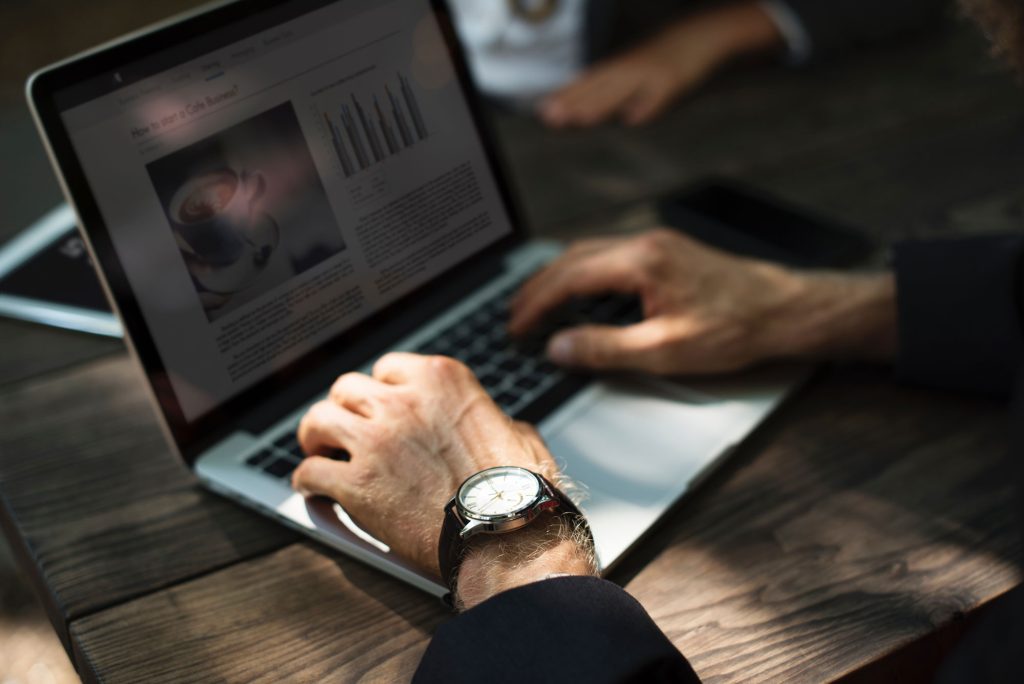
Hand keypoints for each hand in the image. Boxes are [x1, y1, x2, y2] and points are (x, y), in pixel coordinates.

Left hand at [291, 353, 589, 592]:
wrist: (507, 535)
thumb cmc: (519, 490)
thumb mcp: (517, 433)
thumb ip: (491, 419)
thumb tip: (493, 426)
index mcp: (441, 380)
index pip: (389, 368)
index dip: (381, 390)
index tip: (380, 407)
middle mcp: (402, 401)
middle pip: (346, 389)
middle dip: (344, 410)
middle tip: (345, 430)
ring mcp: (376, 441)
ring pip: (317, 420)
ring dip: (316, 438)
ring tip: (320, 452)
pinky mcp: (356, 484)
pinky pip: (310, 472)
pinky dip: (308, 482)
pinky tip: (314, 489)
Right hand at [509, 229, 897, 374]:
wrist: (786, 310)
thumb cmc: (735, 329)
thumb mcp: (666, 350)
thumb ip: (606, 349)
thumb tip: (559, 347)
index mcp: (641, 262)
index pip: (569, 278)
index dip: (535, 303)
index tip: (515, 325)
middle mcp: (644, 243)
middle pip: (572, 258)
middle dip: (538, 286)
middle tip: (514, 315)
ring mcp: (656, 243)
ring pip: (589, 252)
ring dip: (558, 276)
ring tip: (537, 304)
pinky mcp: (666, 251)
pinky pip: (608, 255)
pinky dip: (582, 272)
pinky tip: (580, 291)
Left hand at [539, 2, 782, 127]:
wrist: (704, 32)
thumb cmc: (669, 52)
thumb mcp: (639, 66)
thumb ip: (618, 86)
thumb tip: (595, 106)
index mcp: (623, 65)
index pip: (589, 81)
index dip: (567, 95)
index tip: (544, 109)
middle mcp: (632, 67)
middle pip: (599, 86)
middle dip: (574, 102)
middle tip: (550, 117)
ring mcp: (652, 73)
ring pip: (622, 90)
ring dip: (600, 105)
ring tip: (579, 119)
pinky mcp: (675, 80)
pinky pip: (659, 95)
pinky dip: (646, 107)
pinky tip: (632, 121)